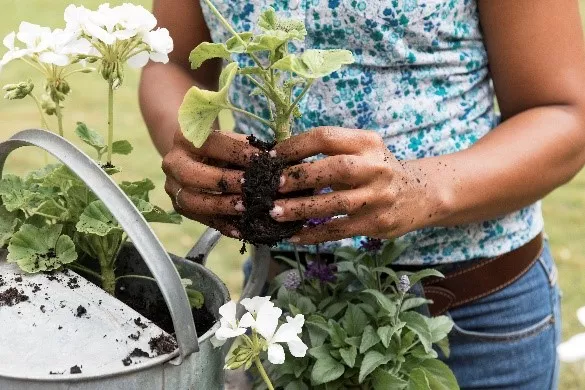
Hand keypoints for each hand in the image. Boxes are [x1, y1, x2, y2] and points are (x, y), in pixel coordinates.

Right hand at [162, 130, 258, 237]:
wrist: (198, 157)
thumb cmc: (223, 147)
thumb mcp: (232, 140)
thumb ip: (248, 148)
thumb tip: (274, 158)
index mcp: (184, 137)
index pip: (210, 144)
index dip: (238, 152)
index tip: (262, 159)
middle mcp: (172, 162)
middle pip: (192, 174)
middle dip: (224, 181)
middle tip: (251, 186)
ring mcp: (172, 187)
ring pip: (192, 201)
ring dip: (221, 206)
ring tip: (246, 208)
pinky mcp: (179, 207)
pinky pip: (200, 219)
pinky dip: (222, 225)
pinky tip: (241, 229)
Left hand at [271, 127, 438, 243]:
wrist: (418, 195)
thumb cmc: (376, 170)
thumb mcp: (361, 151)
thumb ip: (330, 153)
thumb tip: (280, 162)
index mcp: (367, 142)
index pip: (326, 137)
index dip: (295, 146)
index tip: (270, 158)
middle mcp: (376, 167)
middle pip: (335, 168)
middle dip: (300, 177)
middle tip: (272, 185)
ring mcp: (379, 197)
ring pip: (336, 204)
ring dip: (301, 209)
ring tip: (274, 213)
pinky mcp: (377, 223)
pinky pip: (339, 230)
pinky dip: (314, 234)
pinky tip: (294, 235)